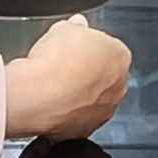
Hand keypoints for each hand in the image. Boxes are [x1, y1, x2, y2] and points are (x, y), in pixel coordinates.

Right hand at [2, 18, 129, 140]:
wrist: (37, 96)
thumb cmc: (55, 63)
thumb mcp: (64, 28)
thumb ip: (75, 27)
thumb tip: (76, 27)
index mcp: (120, 57)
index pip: (109, 48)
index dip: (89, 46)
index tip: (75, 47)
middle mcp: (118, 87)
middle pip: (104, 75)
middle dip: (88, 71)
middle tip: (65, 66)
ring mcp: (103, 111)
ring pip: (92, 100)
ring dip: (78, 94)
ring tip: (54, 86)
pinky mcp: (84, 130)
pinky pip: (76, 118)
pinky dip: (65, 113)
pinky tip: (50, 104)